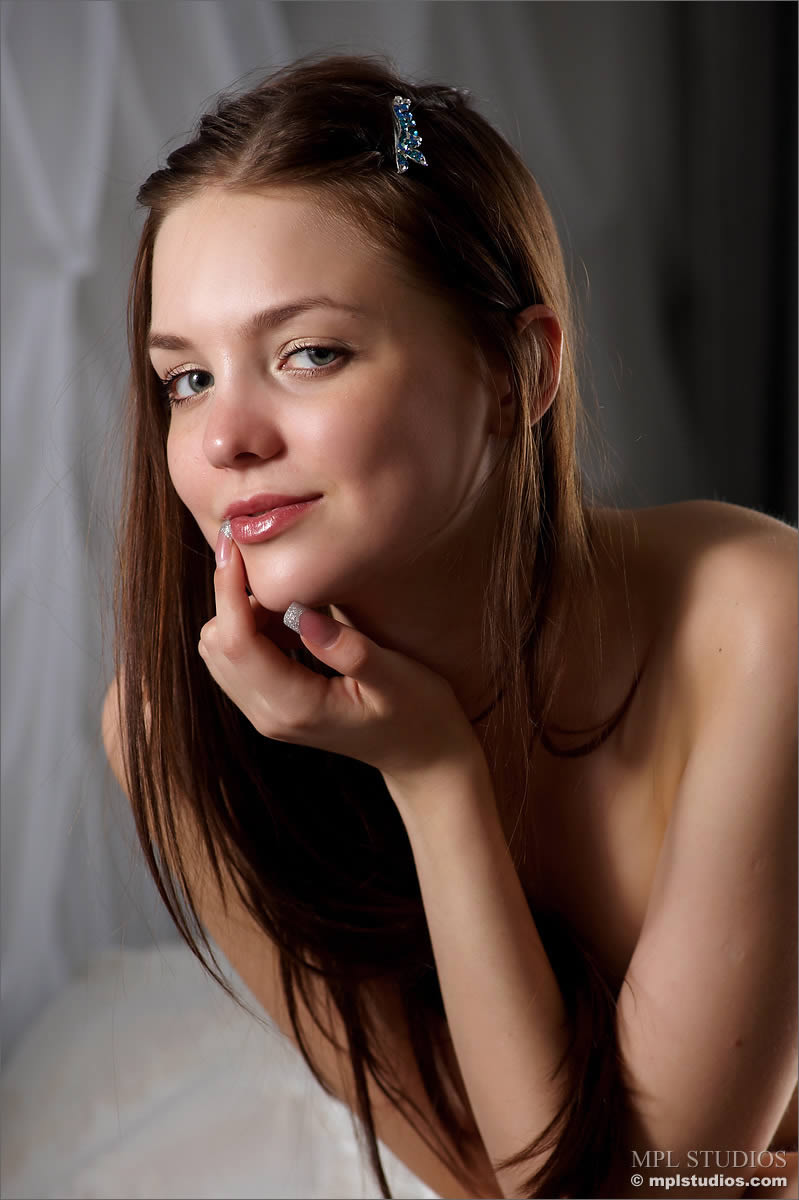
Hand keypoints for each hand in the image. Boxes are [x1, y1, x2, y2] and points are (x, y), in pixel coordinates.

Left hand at [197, 535, 483, 788]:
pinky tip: (292, 622)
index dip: (228, 590)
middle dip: (234, 600)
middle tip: (281, 576)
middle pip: (216, 645)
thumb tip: (298, 612)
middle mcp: (269, 715)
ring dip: (241, 615)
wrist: (423, 756)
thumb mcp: (397, 678)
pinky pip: (236, 661)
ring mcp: (265, 715)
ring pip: (219, 652)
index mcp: (296, 707)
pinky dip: (251, 630)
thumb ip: (348, 649)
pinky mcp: (269, 708)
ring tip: (292, 601)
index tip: (236, 544)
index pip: (236, 643)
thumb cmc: (419, 714)